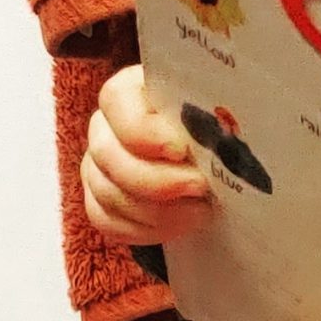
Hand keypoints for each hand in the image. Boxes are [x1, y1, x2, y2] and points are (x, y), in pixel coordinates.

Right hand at [80, 64, 214, 245]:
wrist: (216, 159)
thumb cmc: (218, 127)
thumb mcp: (217, 110)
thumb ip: (210, 114)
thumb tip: (221, 132)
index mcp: (130, 91)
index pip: (116, 103)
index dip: (143, 131)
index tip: (180, 150)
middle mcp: (106, 126)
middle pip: (108, 154)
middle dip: (156, 179)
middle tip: (200, 187)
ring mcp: (98, 165)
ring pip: (108, 192)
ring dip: (157, 210)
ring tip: (201, 210)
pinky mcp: (101, 200)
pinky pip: (106, 221)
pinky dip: (144, 230)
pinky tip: (180, 226)